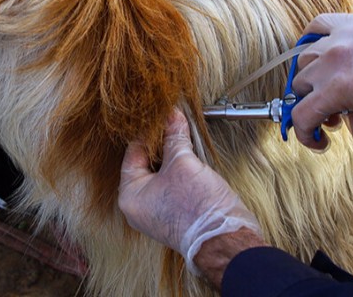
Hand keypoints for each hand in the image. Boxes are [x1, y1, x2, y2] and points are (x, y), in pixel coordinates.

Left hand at [118, 109, 262, 277]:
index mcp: (130, 196)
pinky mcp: (175, 212)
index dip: (149, 133)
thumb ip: (174, 137)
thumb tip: (172, 116)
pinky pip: (173, 184)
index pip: (133, 153)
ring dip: (174, 155)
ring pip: (162, 173)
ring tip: (185, 136)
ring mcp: (158, 210)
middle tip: (174, 122)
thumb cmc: (195, 206)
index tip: (161, 115)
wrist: (222, 236)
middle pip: (147, 163)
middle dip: (163, 143)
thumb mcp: (182, 163)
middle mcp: (139, 205)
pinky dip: (181, 169)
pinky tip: (192, 155)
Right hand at [291, 0, 352, 150]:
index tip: (321, 141)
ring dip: (311, 78)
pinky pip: (317, 24)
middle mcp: (332, 61)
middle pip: (300, 86)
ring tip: (330, 86)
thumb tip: (347, 119)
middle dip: (312, 106)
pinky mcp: (350, 23)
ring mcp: (339, 38)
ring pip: (304, 58)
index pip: (302, 115)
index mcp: (338, 89)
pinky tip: (321, 52)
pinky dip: (311, 39)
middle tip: (334, 114)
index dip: (305, 135)